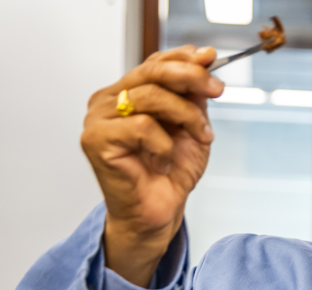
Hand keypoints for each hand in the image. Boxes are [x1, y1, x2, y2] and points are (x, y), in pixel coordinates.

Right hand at [79, 45, 223, 285]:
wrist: (160, 211)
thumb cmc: (171, 171)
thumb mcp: (192, 124)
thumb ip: (194, 93)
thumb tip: (205, 57)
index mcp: (127, 92)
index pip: (154, 62)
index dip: (183, 56)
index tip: (211, 59)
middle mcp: (108, 100)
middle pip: (151, 71)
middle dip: (190, 77)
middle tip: (216, 90)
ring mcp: (98, 119)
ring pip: (149, 96)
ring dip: (185, 115)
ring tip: (200, 136)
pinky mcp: (96, 140)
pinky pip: (141, 126)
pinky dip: (163, 144)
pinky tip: (163, 160)